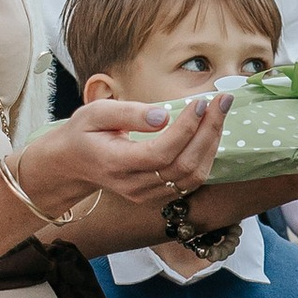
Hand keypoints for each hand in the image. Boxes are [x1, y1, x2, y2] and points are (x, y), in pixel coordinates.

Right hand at [21, 88, 231, 222]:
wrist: (74, 164)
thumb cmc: (84, 133)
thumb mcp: (95, 113)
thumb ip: (128, 114)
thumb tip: (164, 116)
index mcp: (116, 163)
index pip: (161, 152)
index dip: (186, 128)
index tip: (200, 102)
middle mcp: (135, 185)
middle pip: (183, 166)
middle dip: (208, 131)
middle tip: (223, 100)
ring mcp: (148, 195)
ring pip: (192, 177)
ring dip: (212, 144)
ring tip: (220, 113)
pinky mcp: (159, 197)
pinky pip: (191, 181)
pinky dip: (206, 156)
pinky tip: (209, 132)